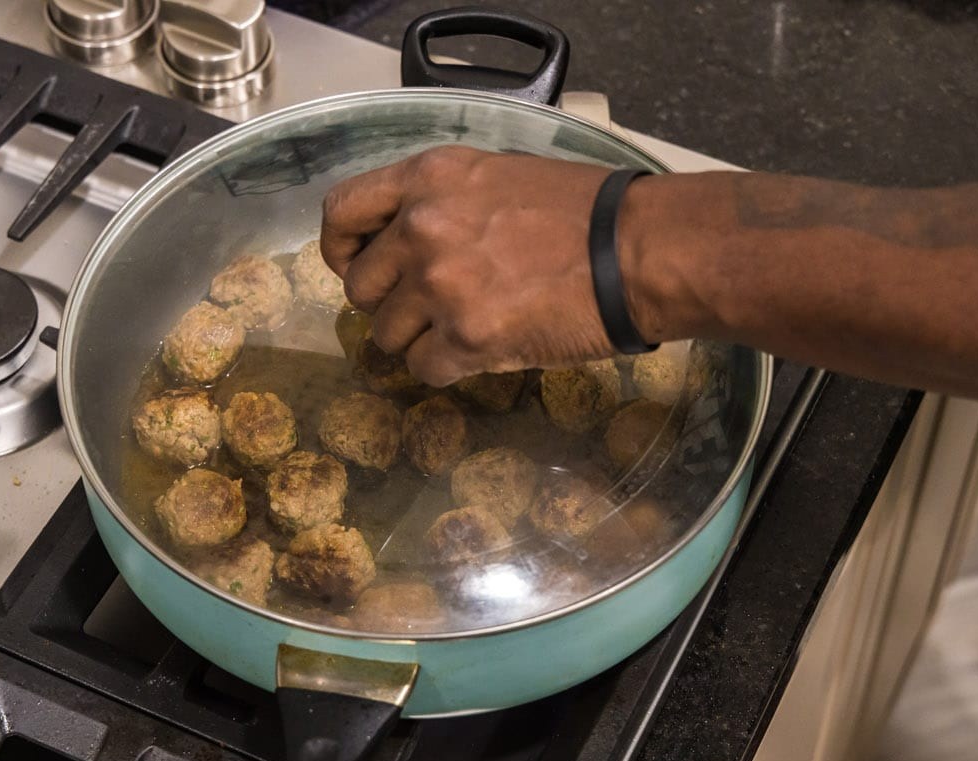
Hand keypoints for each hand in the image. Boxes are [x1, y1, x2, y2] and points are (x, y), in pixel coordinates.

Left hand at [320, 146, 627, 385]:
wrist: (636, 253)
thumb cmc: (584, 211)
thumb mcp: (498, 174)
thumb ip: (442, 201)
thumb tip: (406, 237)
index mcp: (428, 179)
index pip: (341, 213)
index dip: (340, 248)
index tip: (356, 266)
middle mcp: (422, 229)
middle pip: (359, 286)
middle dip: (387, 303)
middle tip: (428, 306)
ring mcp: (441, 286)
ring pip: (386, 335)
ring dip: (418, 339)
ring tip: (463, 329)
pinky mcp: (466, 339)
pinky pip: (423, 368)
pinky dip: (446, 368)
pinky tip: (479, 353)